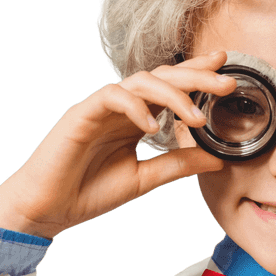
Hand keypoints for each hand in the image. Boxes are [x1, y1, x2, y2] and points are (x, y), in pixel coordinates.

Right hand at [0, 51, 236, 237]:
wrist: (48, 209)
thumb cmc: (89, 193)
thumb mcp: (144, 179)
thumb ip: (178, 165)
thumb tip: (217, 159)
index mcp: (136, 118)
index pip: (171, 87)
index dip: (197, 73)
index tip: (225, 65)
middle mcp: (121, 107)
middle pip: (163, 77)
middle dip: (197, 77)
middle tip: (227, 83)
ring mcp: (101, 107)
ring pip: (141, 82)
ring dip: (173, 95)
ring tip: (196, 116)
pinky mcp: (81, 114)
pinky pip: (111, 97)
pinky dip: (134, 107)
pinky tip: (152, 125)